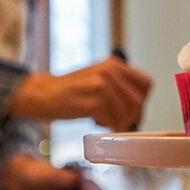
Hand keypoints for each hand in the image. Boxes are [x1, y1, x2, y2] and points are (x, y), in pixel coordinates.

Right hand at [9, 56, 151, 130]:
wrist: (43, 93)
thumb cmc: (73, 90)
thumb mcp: (99, 78)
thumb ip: (119, 86)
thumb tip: (140, 106)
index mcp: (114, 64)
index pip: (146, 83)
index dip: (142, 101)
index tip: (133, 111)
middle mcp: (109, 71)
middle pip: (138, 100)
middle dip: (133, 116)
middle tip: (120, 122)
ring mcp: (99, 85)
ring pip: (126, 111)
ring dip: (119, 122)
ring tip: (105, 121)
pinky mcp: (90, 101)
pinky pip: (111, 119)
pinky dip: (108, 125)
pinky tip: (96, 122)